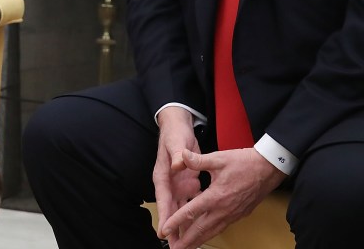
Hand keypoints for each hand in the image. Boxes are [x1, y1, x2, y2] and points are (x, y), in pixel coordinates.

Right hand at [153, 107, 201, 237]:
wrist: (179, 126)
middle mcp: (169, 183)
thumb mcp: (176, 141)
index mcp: (163, 174)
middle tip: (175, 246)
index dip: (164, 215)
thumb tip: (178, 164)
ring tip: (186, 242)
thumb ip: (177, 153)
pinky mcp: (188, 183)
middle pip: (170, 209)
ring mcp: (178, 185)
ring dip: (183, 224)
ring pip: (180, 208)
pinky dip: (195, 213)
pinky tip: (201, 225)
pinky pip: (192, 201)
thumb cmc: (175, 133)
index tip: (164, 231)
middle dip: (173, 227)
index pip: (163, 198)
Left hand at [160, 148, 285, 248]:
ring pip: (212, 231)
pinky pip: (221, 228)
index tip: (166, 230)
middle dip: (186, 241)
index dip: (176, 222)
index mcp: (216, 196)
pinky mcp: (239, 215)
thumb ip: (198, 160)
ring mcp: (232, 214)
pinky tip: (205, 234)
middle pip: (201, 229)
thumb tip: (182, 156)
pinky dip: (210, 234)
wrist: (268, 169)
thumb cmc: (245, 163)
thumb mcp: (219, 158)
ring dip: (198, 241)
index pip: (192, 212)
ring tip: (187, 248)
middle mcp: (224, 209)